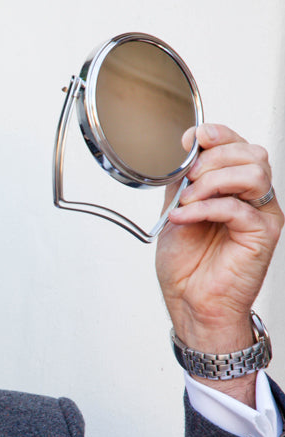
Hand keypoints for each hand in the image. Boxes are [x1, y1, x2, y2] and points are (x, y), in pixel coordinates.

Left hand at [156, 124, 282, 404]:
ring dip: (212, 180)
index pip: (238, 145)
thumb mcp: (176, 211)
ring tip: (186, 201)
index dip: (218, 134)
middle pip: (251, 153)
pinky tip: (183, 216)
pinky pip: (238, 207)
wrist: (190, 301)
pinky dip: (205, 208)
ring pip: (253, 173)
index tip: (190, 139)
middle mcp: (252, 198)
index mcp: (233, 189)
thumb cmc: (186, 264)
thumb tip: (183, 151)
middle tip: (187, 179)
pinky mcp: (261, 234)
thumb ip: (182, 182)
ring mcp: (260, 215)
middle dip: (213, 158)